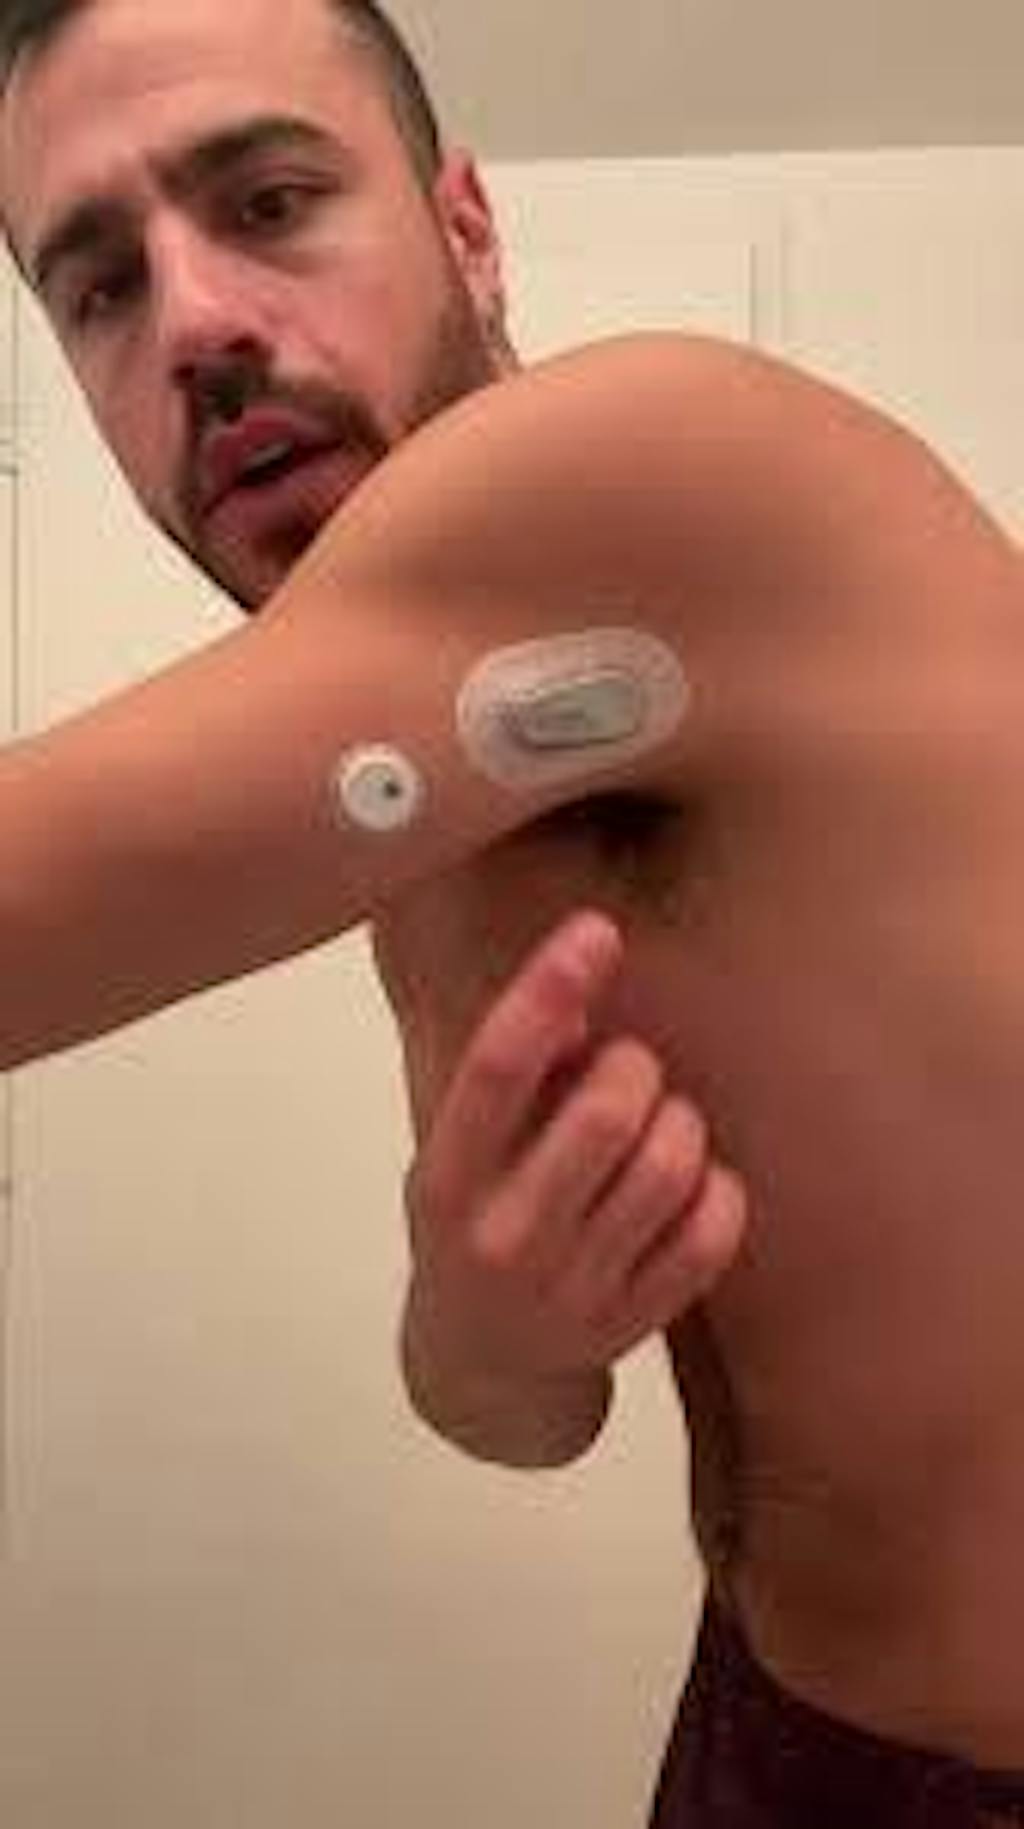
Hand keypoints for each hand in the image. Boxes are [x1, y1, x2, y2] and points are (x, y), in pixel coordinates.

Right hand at [404, 910, 747, 1391]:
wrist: (479, 1365)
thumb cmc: (474, 1219)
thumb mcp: (460, 1149)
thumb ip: (511, 1075)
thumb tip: (570, 998)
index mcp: (447, 1180)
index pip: (496, 1072)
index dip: (547, 990)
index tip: (595, 931)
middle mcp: (504, 1239)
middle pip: (605, 1115)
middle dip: (635, 1067)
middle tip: (629, 1069)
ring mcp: (573, 1292)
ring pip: (670, 1169)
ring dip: (680, 1121)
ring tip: (661, 1124)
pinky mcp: (635, 1325)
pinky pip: (712, 1233)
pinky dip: (718, 1189)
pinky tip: (690, 1184)